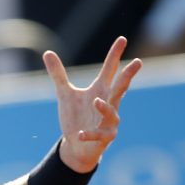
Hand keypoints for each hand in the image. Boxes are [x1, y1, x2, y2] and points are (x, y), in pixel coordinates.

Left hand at [43, 36, 141, 172]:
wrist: (76, 145)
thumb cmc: (76, 117)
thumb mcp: (65, 94)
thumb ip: (58, 74)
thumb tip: (47, 52)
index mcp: (101, 90)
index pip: (110, 69)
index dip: (115, 54)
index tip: (122, 39)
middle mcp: (109, 103)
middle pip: (120, 87)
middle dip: (128, 75)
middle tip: (137, 62)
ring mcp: (109, 120)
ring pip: (111, 111)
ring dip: (104, 107)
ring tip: (96, 101)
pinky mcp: (105, 137)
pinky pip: (99, 135)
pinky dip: (90, 134)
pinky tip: (80, 133)